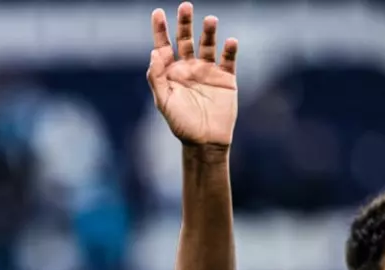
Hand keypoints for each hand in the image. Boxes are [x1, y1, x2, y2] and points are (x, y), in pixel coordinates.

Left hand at [147, 3, 237, 146]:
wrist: (205, 142)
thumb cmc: (181, 125)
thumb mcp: (164, 102)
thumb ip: (157, 78)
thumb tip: (154, 53)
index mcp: (171, 72)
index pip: (164, 46)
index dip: (160, 30)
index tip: (157, 13)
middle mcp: (189, 67)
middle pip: (185, 39)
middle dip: (185, 23)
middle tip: (186, 6)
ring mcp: (208, 71)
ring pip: (208, 45)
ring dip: (209, 32)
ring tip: (210, 20)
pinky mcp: (226, 77)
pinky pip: (228, 60)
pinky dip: (229, 49)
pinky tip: (229, 41)